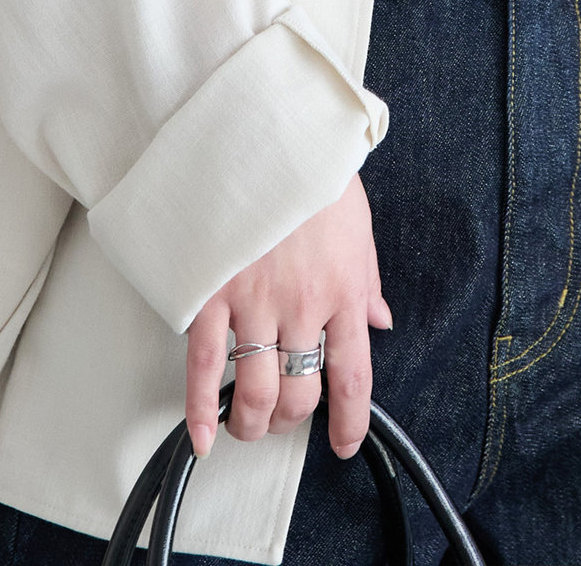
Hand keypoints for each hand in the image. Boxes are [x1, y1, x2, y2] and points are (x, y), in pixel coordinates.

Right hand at [184, 174, 392, 460]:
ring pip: (255, 392)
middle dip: (294, 421)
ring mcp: (255, 303)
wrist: (274, 138)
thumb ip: (367, 283)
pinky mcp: (213, 294)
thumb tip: (380, 321)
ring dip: (253, 422)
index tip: (344, 442)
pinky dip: (200, 411)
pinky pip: (204, 368)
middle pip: (300, 393)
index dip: (349, 420)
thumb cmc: (318, 179)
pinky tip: (204, 436)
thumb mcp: (359, 229)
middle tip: (287, 419)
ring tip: (251, 424)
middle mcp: (302, 306)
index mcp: (344, 292)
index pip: (352, 376)